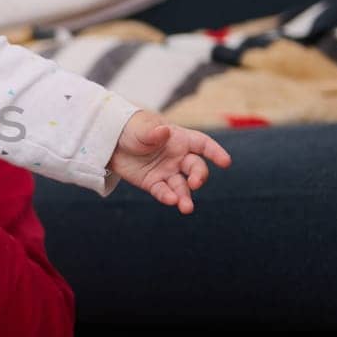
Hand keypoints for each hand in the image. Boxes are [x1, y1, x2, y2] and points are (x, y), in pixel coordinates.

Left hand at [107, 110, 231, 213]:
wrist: (111, 142)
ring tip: (186, 207)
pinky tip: (170, 201)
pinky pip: (163, 192)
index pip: (202, 145)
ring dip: (185, 197)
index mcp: (180, 139)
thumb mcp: (141, 128)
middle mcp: (178, 157)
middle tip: (195, 183)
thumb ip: (153, 132)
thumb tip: (165, 131)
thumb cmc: (132, 129)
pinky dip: (167, 197)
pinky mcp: (154, 183)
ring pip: (181, 186)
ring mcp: (167, 172)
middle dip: (199, 176)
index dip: (215, 152)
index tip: (225, 162)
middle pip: (195, 168)